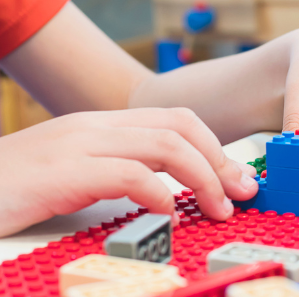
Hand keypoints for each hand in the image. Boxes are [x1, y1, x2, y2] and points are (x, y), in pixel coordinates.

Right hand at [0, 108, 256, 236]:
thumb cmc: (11, 191)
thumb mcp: (73, 174)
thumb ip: (116, 173)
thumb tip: (164, 192)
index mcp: (101, 126)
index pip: (175, 119)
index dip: (214, 146)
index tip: (235, 178)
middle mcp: (95, 127)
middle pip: (180, 125)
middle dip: (221, 158)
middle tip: (242, 192)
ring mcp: (78, 144)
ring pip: (166, 144)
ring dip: (204, 177)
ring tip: (219, 207)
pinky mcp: (63, 172)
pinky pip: (129, 173)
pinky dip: (160, 193)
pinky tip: (169, 214)